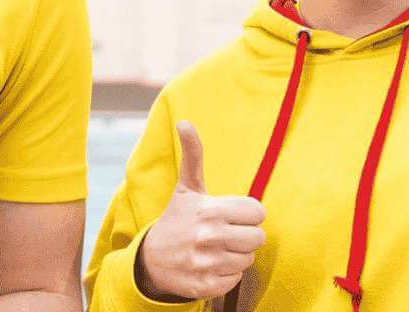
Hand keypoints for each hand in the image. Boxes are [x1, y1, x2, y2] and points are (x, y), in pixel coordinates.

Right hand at [132, 122, 266, 300]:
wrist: (151, 259)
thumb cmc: (176, 219)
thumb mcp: (186, 188)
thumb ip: (193, 156)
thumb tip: (185, 122)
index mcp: (210, 210)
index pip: (258, 213)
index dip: (248, 214)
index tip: (232, 215)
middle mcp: (209, 237)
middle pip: (257, 238)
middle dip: (245, 236)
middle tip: (226, 234)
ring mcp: (207, 263)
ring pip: (248, 260)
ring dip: (236, 256)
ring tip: (217, 249)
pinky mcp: (206, 286)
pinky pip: (236, 281)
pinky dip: (226, 275)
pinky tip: (211, 265)